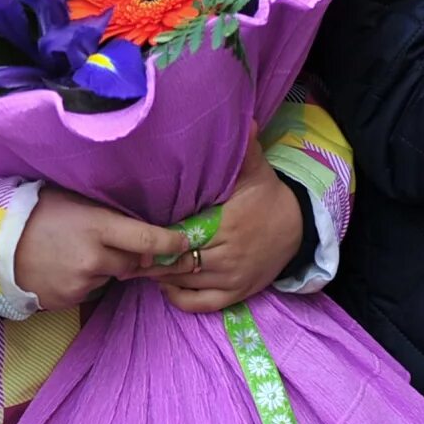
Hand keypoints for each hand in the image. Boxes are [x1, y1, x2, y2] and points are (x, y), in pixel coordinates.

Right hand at [13, 187, 191, 311]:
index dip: (171, 242)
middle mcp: (95, 257)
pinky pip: (92, 289)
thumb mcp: (71, 200)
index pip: (149, 240)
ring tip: (75, 251)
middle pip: (135, 262)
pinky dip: (86, 279)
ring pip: (112, 276)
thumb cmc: (34, 212)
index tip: (184, 242)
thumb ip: (106, 212)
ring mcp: (83, 281)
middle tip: (111, 241)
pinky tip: (65, 265)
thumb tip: (139, 221)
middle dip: (131, 254)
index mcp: (97, 226)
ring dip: (105, 267)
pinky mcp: (71, 299)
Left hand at [140, 139, 301, 312]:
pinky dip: (180, 298)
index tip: (133, 228)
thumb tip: (244, 118)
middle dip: (150, 257)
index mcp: (228, 224)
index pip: (181, 234)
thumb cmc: (268, 195)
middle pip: (178, 262)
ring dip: (160, 276)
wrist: (299, 228)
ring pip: (186, 283)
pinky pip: (202, 304)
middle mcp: (230, 255)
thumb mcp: (256, 169)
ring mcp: (233, 278)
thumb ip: (244, 148)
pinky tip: (163, 284)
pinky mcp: (238, 293)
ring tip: (136, 263)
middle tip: (124, 248)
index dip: (155, 234)